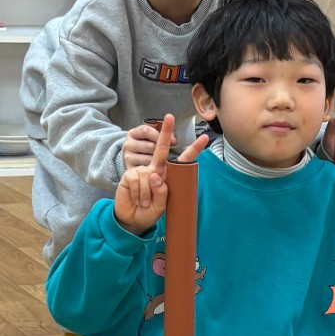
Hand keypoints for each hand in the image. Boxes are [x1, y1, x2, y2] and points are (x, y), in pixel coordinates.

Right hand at [113, 114, 207, 235]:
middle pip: (161, 149)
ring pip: (149, 176)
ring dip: (146, 195)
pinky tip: (135, 198)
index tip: (204, 138)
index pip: (183, 161)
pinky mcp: (130, 174)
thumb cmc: (148, 212)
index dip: (194, 150)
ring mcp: (142, 170)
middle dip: (165, 133)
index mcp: (167, 176)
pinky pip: (137, 179)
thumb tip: (154, 174)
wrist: (130, 218)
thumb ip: (161, 192)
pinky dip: (137, 193)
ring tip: (143, 202)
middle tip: (169, 117)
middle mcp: (155, 169)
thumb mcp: (161, 206)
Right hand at [123, 119, 175, 169]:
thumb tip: (173, 140)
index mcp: (133, 134)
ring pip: (150, 159)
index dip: (162, 134)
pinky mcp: (130, 169)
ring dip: (157, 161)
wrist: (133, 162)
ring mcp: (128, 157)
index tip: (174, 141)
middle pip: (150, 145)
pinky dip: (153, 169)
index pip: (146, 130)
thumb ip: (161, 136)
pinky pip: (147, 170)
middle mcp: (128, 144)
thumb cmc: (146, 147)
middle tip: (166, 154)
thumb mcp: (151, 138)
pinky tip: (154, 169)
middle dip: (160, 150)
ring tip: (157, 162)